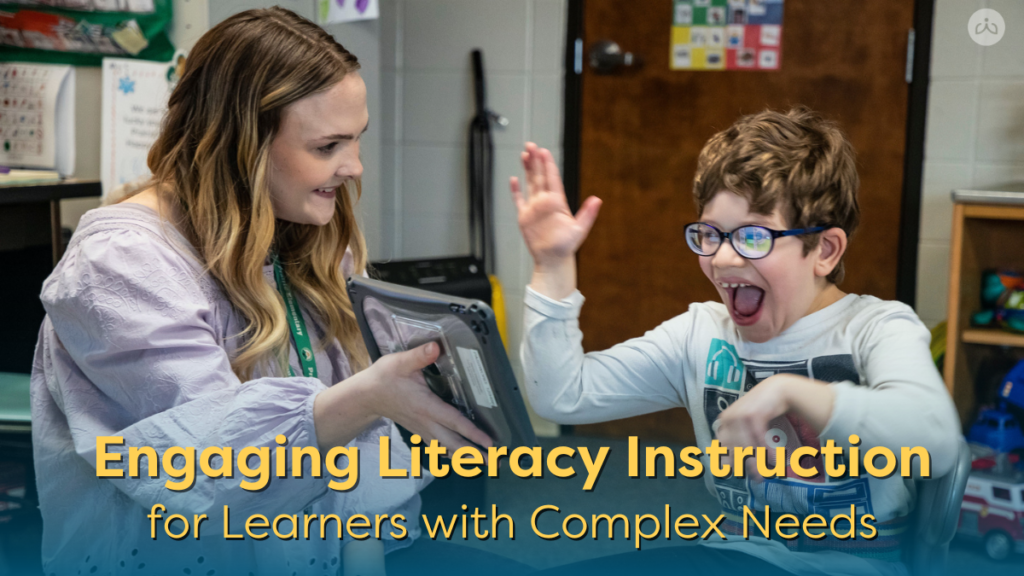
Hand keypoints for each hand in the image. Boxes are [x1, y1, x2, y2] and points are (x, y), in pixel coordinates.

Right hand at [362, 342, 492, 452]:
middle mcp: (426, 422)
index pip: (454, 422)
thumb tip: (435, 348)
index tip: (489, 443)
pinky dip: (450, 454)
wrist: (366, 395)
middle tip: (495, 462)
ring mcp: (422, 429)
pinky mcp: (419, 431)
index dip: (472, 433)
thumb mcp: (400, 362)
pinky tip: (458, 458)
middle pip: (453, 443)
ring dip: (465, 457)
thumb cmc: (384, 378)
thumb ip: (419, 356)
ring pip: (446, 448)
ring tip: (483, 464)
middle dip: (474, 454)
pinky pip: (437, 447)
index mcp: (426, 406)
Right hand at [510, 143, 601, 267]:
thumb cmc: (567, 246)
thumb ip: (588, 214)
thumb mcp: (580, 229)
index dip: (548, 164)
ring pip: (530, 183)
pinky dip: (515, 190)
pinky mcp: (524, 217)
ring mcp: (534, 208)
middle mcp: (545, 202)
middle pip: (539, 176)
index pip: (552, 178)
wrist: (553, 260)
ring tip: (524, 154)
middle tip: (531, 145)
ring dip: (527, 169)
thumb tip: (598, 200)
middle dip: (535, 161)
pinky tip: (513, 179)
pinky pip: (519, 200)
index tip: (544, 151)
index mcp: (557, 202)